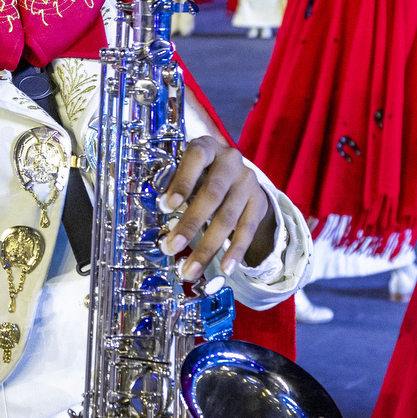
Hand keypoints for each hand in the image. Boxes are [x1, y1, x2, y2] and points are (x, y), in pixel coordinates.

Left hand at [158, 135, 275, 280]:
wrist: (238, 174)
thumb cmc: (200, 173)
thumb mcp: (187, 171)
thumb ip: (173, 185)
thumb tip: (157, 211)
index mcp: (207, 148)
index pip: (196, 159)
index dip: (182, 182)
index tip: (166, 206)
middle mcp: (230, 161)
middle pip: (212, 194)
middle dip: (190, 223)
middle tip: (171, 247)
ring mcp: (247, 182)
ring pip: (228, 217)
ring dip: (208, 247)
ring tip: (190, 270)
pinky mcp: (259, 202)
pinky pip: (247, 229)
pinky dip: (236, 251)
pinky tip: (226, 268)